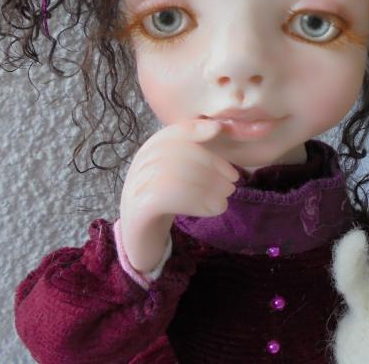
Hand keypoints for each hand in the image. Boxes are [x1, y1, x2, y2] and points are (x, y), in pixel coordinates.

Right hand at [119, 119, 238, 272]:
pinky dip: (196, 201)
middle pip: (177, 154)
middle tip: (232, 183)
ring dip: (207, 186)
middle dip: (211, 165)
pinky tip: (213, 209)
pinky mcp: (138, 210)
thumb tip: (219, 129)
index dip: (195, 129)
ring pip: (174, 175)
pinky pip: (168, 197)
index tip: (219, 130)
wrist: (140, 237)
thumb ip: (193, 156)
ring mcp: (136, 187)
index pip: (172, 133)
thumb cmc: (166, 203)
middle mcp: (139, 166)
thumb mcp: (177, 174)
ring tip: (225, 199)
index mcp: (149, 152)